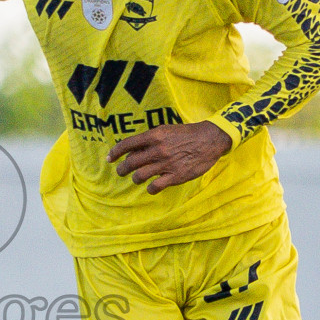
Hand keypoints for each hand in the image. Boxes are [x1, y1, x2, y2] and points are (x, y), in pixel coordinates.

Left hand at [107, 120, 232, 193]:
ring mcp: (166, 164)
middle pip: (130, 163)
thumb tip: (133, 150)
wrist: (209, 139)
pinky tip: (152, 187)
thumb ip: (150, 140)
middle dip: (122, 169)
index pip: (127, 144)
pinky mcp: (175, 176)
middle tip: (121, 172)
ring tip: (137, 179)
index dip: (115, 152)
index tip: (109, 158)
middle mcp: (157, 150)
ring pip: (140, 176)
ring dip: (135, 179)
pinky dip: (150, 189)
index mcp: (154, 136)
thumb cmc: (186, 134)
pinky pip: (155, 187)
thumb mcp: (166, 130)